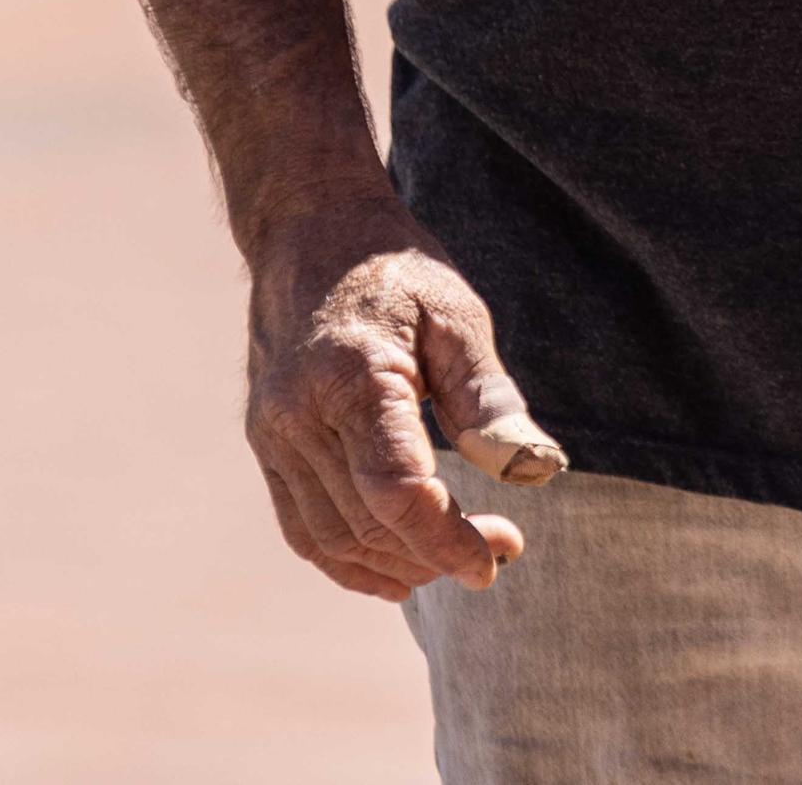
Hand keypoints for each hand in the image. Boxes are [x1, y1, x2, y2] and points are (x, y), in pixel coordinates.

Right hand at [245, 197, 569, 599]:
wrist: (310, 229)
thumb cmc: (396, 270)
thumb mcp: (457, 315)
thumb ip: (489, 398)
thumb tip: (535, 471)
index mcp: (352, 375)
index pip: (397, 492)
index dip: (448, 540)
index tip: (499, 558)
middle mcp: (299, 412)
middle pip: (369, 523)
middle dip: (439, 553)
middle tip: (503, 546)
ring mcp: (273, 433)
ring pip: (334, 538)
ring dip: (400, 566)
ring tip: (460, 554)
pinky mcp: (266, 445)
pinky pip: (304, 529)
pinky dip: (350, 562)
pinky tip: (401, 570)